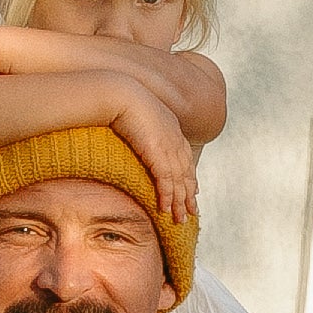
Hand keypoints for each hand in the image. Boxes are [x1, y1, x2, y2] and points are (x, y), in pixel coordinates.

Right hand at [111, 81, 198, 221]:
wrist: (119, 94)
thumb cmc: (121, 100)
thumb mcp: (137, 114)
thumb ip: (142, 127)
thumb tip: (134, 132)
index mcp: (172, 128)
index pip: (185, 157)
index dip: (190, 176)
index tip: (193, 190)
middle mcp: (174, 138)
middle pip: (186, 172)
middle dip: (189, 194)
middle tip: (192, 212)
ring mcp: (167, 146)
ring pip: (179, 180)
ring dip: (180, 202)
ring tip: (180, 219)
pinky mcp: (157, 153)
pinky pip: (165, 180)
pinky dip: (167, 196)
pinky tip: (165, 209)